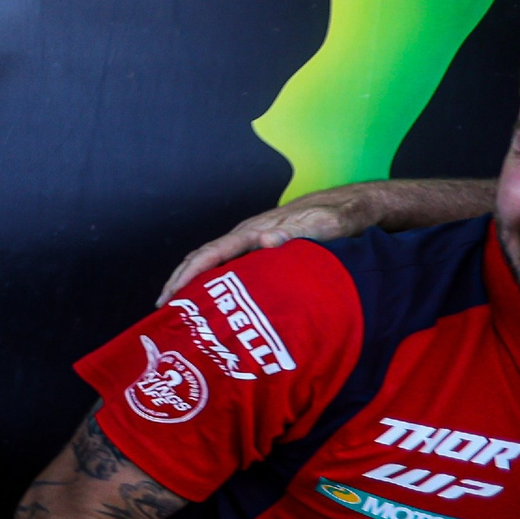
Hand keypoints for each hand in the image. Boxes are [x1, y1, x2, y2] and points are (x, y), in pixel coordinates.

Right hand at [159, 187, 377, 303]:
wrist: (356, 207)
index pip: (210, 254)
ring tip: (181, 311)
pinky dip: (214, 283)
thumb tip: (265, 241)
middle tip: (163, 312)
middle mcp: (248, 236)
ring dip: (193, 284)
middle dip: (179, 283)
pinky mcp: (265, 250)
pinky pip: (230, 267)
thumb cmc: (342, 217)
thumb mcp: (327, 225)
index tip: (169, 298)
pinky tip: (215, 300)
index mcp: (255, 231)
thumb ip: (298, 232)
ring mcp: (255, 242)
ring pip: (214, 263)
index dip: (186, 276)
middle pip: (203, 258)